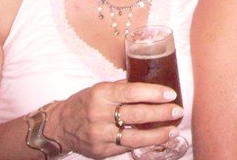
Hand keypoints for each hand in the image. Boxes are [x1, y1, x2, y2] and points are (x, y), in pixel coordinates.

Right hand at [47, 81, 183, 157]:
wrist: (59, 126)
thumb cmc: (85, 102)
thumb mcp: (100, 88)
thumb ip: (123, 88)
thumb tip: (152, 85)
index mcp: (101, 94)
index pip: (132, 92)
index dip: (154, 93)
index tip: (171, 94)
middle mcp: (100, 115)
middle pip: (136, 115)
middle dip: (161, 114)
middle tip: (177, 111)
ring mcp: (100, 135)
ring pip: (134, 138)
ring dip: (157, 135)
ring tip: (173, 130)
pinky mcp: (100, 151)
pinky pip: (126, 148)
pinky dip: (143, 144)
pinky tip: (156, 140)